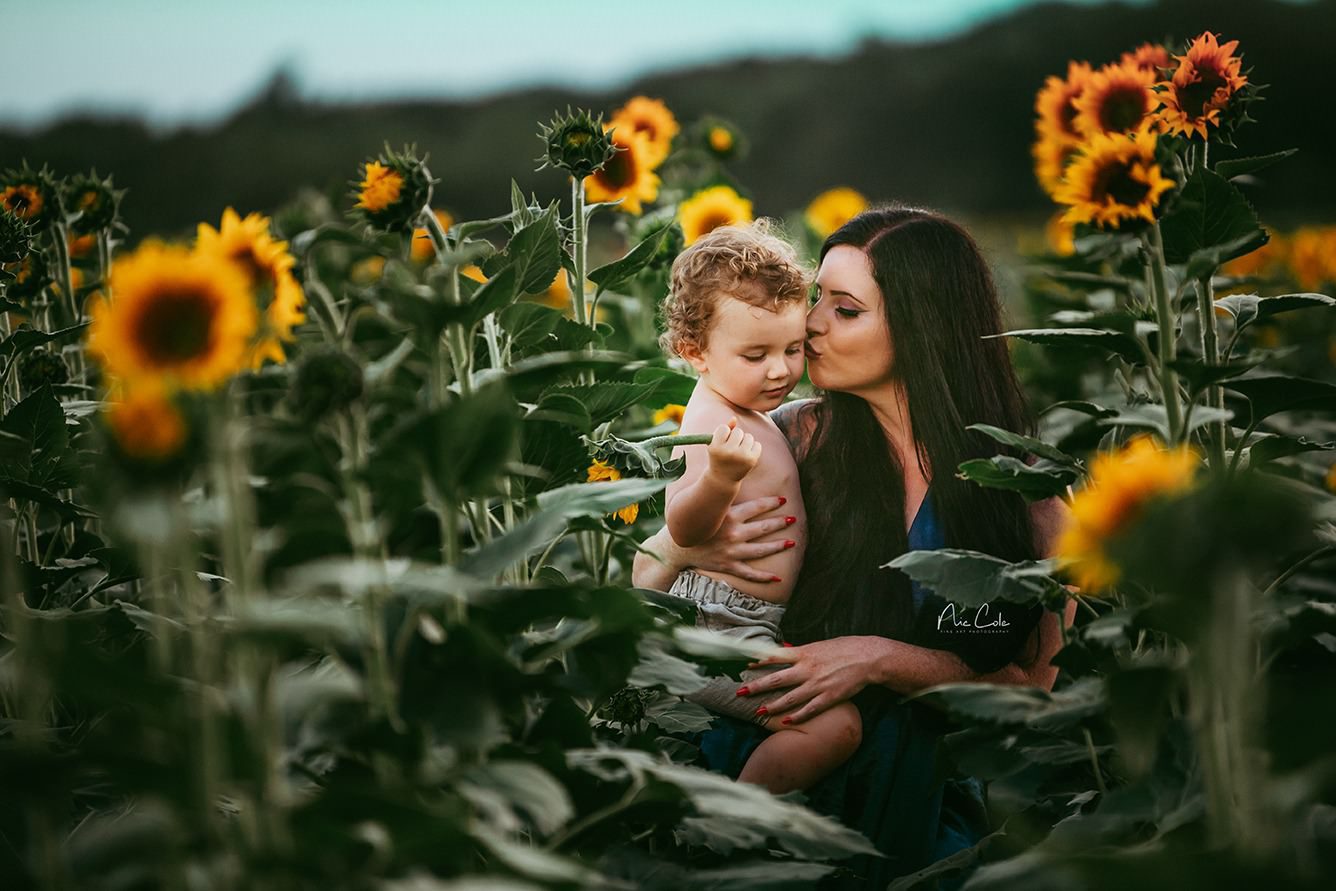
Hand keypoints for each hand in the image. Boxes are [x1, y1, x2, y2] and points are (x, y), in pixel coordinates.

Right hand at [707, 417, 761, 482]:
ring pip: (748, 437)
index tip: (722, 442)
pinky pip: (757, 444)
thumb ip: (724, 429)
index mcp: (715, 447)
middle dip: (735, 437)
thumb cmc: (718, 457)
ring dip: (744, 441)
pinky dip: (753, 448)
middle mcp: (728, 452)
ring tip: (739, 451)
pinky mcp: (751, 460)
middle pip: (738, 431)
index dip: (724, 434)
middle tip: (731, 448)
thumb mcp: (715, 444)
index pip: (724, 428)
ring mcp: (741, 456)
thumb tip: (734, 418)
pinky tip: (746, 455)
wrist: (723, 479)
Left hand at [738, 636, 897, 723]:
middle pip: (776, 679)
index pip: (775, 656)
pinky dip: (796, 716)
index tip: (744, 664)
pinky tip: (785, 722)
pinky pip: (809, 710)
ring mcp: (818, 684)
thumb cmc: (845, 648)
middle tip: (740, 692)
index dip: (758, 661)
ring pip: (789, 698)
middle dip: (757, 686)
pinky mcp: (829, 697)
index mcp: (804, 652)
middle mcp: (807, 669)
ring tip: (758, 712)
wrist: (868, 657)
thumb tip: (784, 650)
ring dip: (772, 706)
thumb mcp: (820, 645)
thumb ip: (801, 651)